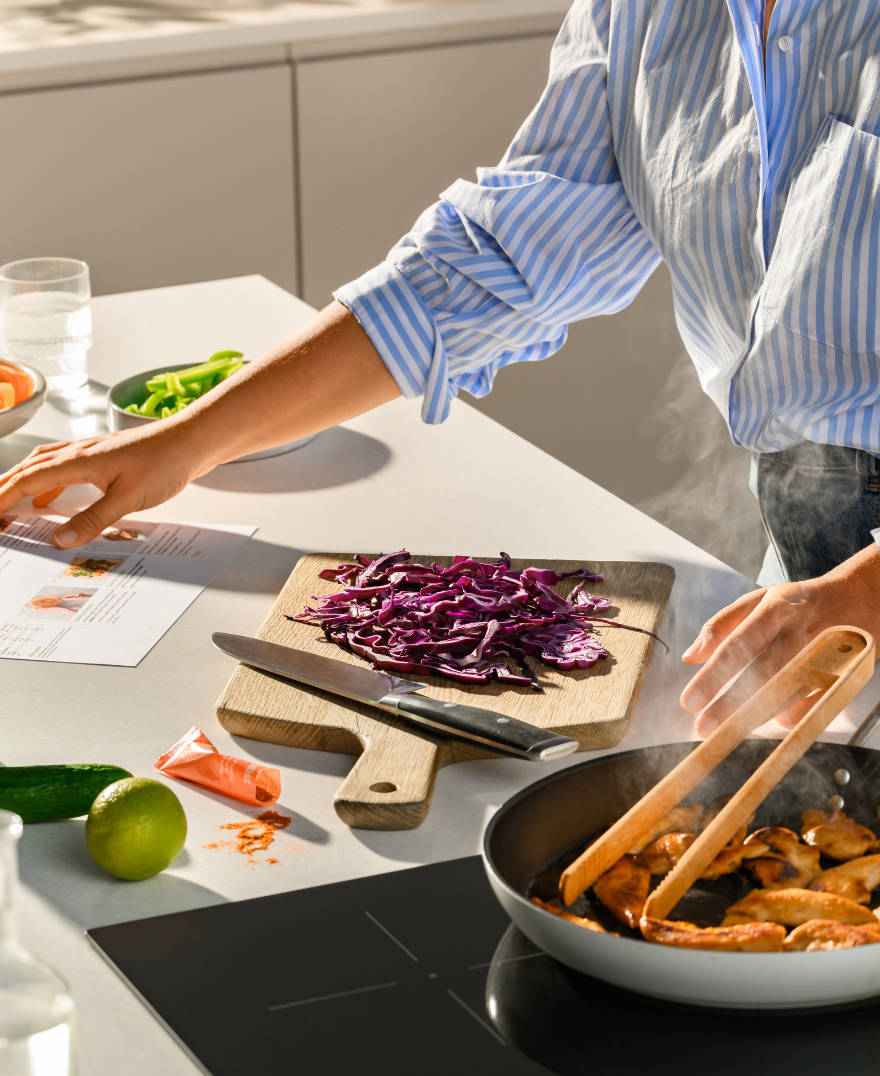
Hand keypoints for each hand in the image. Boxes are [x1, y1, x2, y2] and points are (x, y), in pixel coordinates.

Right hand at [0, 417, 208, 548]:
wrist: (192, 440)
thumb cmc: (165, 463)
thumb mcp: (128, 499)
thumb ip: (93, 520)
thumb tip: (60, 540)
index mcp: (79, 461)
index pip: (29, 479)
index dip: (4, 497)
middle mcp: (80, 452)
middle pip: (30, 467)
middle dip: (5, 486)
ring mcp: (92, 451)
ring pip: (45, 464)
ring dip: (25, 481)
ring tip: (11, 501)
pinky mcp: (105, 455)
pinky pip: (65, 466)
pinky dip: (50, 481)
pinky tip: (53, 497)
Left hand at [680, 544, 879, 735]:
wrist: (860, 597)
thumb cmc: (797, 602)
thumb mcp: (757, 600)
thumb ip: (721, 626)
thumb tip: (690, 657)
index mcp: (775, 610)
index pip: (739, 645)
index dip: (714, 675)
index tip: (690, 701)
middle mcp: (800, 632)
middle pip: (763, 673)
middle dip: (731, 703)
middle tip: (703, 726)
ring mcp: (825, 654)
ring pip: (788, 691)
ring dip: (756, 715)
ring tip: (727, 732)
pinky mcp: (844, 672)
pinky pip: (817, 701)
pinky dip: (796, 714)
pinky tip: (774, 724)